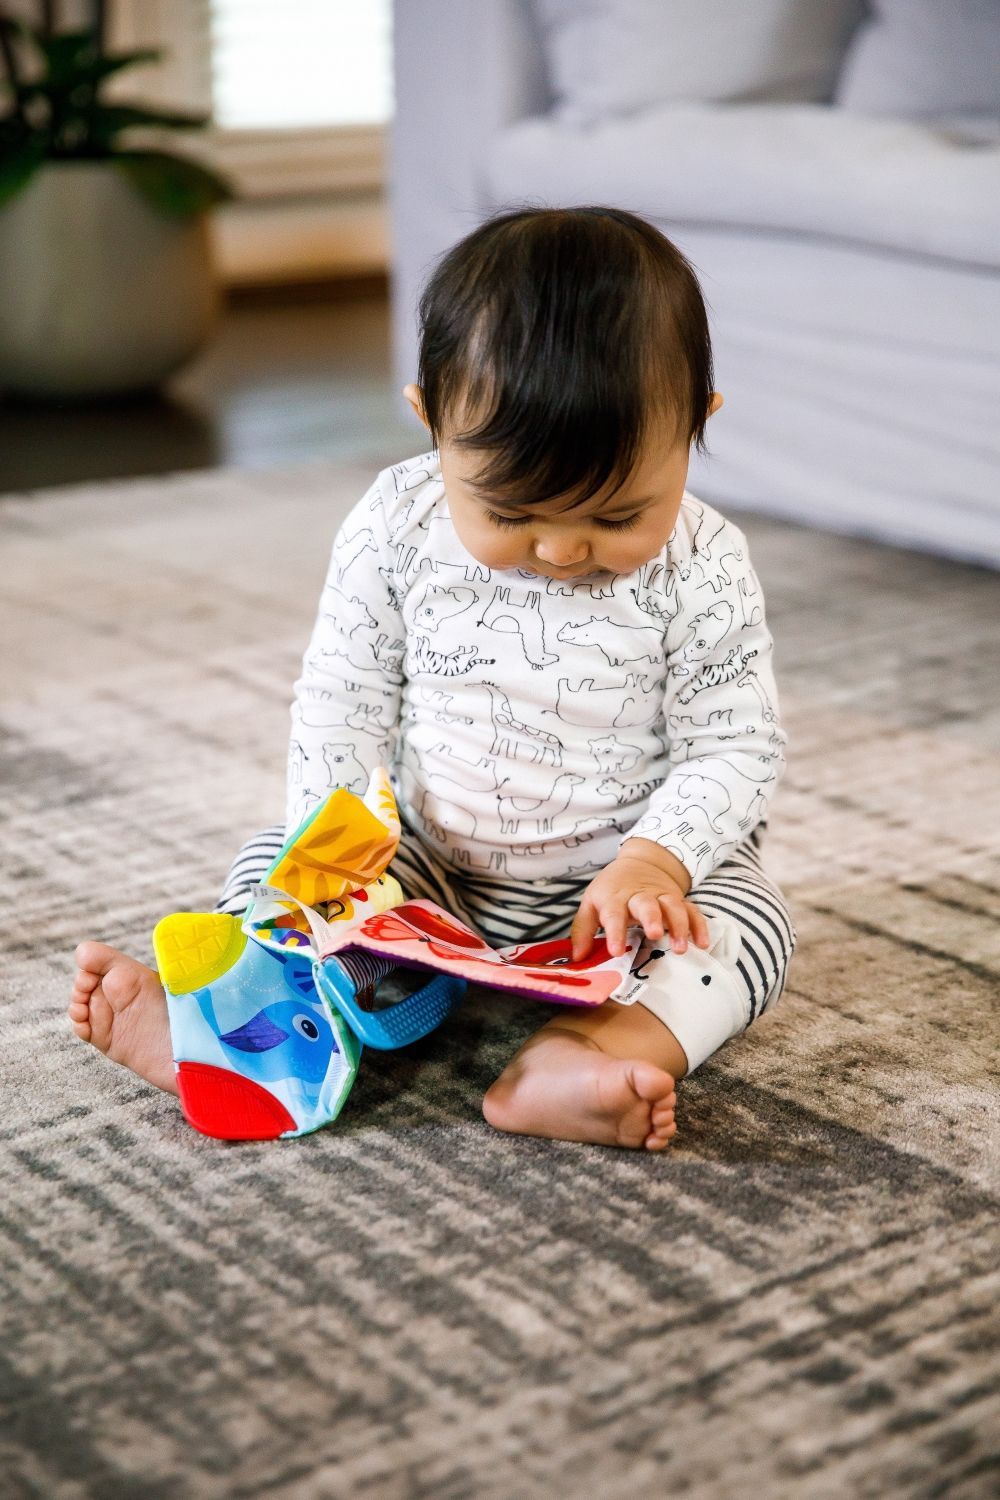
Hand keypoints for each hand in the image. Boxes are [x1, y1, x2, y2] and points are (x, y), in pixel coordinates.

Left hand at [570, 850, 711, 960]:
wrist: (641, 862)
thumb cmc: (612, 890)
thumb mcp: (592, 903)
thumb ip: (582, 930)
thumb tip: (577, 958)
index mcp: (614, 897)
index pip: (613, 913)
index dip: (614, 931)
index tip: (615, 951)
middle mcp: (639, 895)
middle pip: (646, 904)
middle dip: (652, 918)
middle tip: (654, 935)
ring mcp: (662, 896)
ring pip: (673, 906)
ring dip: (679, 925)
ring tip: (680, 948)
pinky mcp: (679, 900)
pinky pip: (692, 911)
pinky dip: (699, 926)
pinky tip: (702, 943)